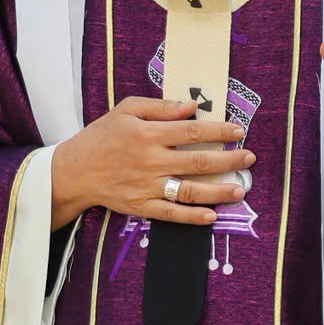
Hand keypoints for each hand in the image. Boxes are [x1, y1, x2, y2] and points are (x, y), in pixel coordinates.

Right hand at [50, 96, 251, 230]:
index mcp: (147, 135)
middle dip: (228, 160)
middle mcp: (150, 162)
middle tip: (249, 158)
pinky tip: (212, 215)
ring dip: (218, 191)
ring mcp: (147, 187)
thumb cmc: (102, 136)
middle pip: (197, 162)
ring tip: (240, 190)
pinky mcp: (142, 207)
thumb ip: (160, 107)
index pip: (191, 132)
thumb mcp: (126, 110)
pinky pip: (171, 214)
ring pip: (189, 191)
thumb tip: (191, 107)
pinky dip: (192, 217)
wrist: (74, 170)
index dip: (217, 131)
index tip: (237, 131)